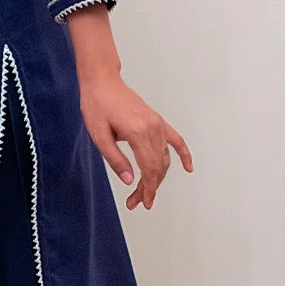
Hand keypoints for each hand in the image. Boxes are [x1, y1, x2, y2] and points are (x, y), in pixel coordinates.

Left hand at [79, 71, 192, 210]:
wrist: (102, 82)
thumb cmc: (97, 105)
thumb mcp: (99, 135)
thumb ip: (115, 159)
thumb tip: (129, 180)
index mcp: (137, 133)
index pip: (149, 169)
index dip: (148, 189)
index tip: (143, 203)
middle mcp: (152, 128)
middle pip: (158, 166)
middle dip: (150, 188)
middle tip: (137, 202)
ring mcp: (157, 124)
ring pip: (165, 157)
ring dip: (158, 177)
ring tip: (146, 192)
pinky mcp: (157, 120)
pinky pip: (176, 139)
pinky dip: (184, 153)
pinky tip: (188, 167)